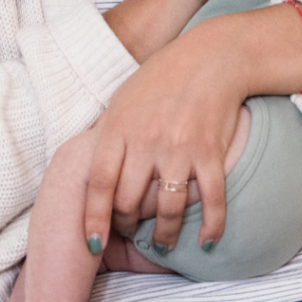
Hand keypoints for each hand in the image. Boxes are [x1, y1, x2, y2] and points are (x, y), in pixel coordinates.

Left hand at [85, 2, 301, 252]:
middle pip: (129, 201)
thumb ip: (108, 132)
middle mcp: (146, 139)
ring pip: (167, 210)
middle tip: (130, 231)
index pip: (99, 183)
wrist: (212, 57)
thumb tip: (89, 165)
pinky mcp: (211, 152)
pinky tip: (207, 243)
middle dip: (127, 225)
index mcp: (119, 126)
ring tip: (162, 244)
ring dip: (164, 235)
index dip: (93, 219)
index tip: (92, 244)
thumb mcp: (124, 97)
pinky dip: (211, 228)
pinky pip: (211, 200)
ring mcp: (180, 147)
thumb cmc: (163, 76)